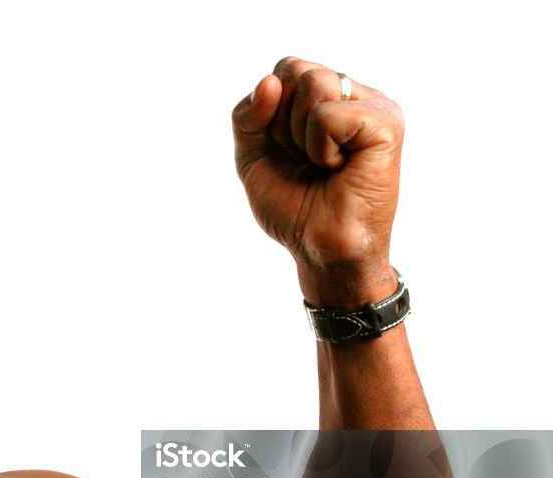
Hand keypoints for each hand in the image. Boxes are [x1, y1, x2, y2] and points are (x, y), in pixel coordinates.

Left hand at [232, 57, 403, 305]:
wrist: (320, 249)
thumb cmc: (294, 207)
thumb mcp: (253, 156)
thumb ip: (249, 116)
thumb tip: (271, 80)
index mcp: (329, 97)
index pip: (284, 69)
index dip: (269, 112)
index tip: (287, 152)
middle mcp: (355, 95)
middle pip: (295, 70)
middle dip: (281, 124)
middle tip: (306, 160)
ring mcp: (375, 106)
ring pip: (313, 84)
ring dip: (300, 137)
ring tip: (324, 165)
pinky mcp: (386, 125)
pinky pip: (327, 116)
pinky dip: (320, 149)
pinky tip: (339, 169)